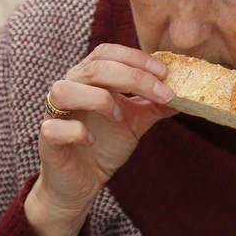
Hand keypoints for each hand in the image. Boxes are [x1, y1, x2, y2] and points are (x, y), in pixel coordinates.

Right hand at [24, 44, 174, 235]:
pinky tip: (92, 140)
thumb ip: (156, 103)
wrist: (82, 182)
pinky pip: (53, 127)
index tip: (165, 73)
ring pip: (65, 89)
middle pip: (95, 68)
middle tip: (162, 93)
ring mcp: (55, 113)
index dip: (136, 58)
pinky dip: (75, 130)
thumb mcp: (136, 120)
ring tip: (121, 116)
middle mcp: (70, 87)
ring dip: (99, 99)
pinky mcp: (47, 139)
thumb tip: (188, 91)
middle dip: (133, 77)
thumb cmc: (105, 144)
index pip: (108, 52)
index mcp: (90, 77)